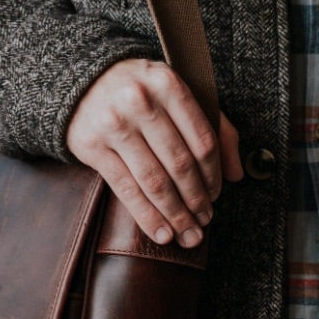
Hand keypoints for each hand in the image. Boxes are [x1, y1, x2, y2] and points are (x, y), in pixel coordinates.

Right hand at [66, 58, 243, 247]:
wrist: (81, 83)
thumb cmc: (141, 91)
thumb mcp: (178, 95)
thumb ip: (215, 127)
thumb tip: (237, 174)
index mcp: (168, 85)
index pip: (202, 140)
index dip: (213, 175)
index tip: (216, 196)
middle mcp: (140, 102)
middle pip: (179, 164)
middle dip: (196, 201)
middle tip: (204, 223)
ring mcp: (113, 124)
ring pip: (154, 181)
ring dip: (175, 214)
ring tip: (187, 234)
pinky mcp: (91, 146)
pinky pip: (126, 189)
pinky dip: (147, 216)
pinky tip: (162, 232)